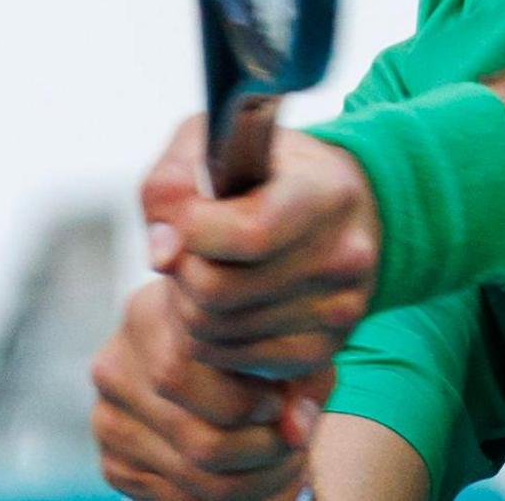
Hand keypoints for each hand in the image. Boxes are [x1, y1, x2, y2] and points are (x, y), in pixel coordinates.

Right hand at [90, 279, 322, 500]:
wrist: (211, 362)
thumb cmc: (255, 341)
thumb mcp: (283, 340)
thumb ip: (300, 377)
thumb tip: (295, 432)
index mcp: (149, 313)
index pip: (192, 374)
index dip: (253, 403)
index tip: (284, 404)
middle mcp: (115, 366)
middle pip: (200, 440)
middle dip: (264, 452)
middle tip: (297, 445)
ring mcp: (107, 418)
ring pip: (195, 478)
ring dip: (257, 482)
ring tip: (288, 462)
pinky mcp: (113, 464)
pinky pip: (178, 500)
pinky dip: (230, 499)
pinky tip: (259, 475)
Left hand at [140, 117, 381, 378]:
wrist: (342, 206)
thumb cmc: (268, 170)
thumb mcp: (217, 142)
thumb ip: (172, 182)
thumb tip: (162, 254)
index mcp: (326, 193)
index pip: (247, 233)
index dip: (191, 229)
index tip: (184, 216)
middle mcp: (343, 255)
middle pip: (218, 292)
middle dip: (182, 272)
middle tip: (188, 252)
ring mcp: (340, 309)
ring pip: (216, 333)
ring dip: (189, 307)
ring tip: (205, 273)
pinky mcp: (326, 349)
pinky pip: (235, 362)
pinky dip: (211, 340)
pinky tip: (222, 307)